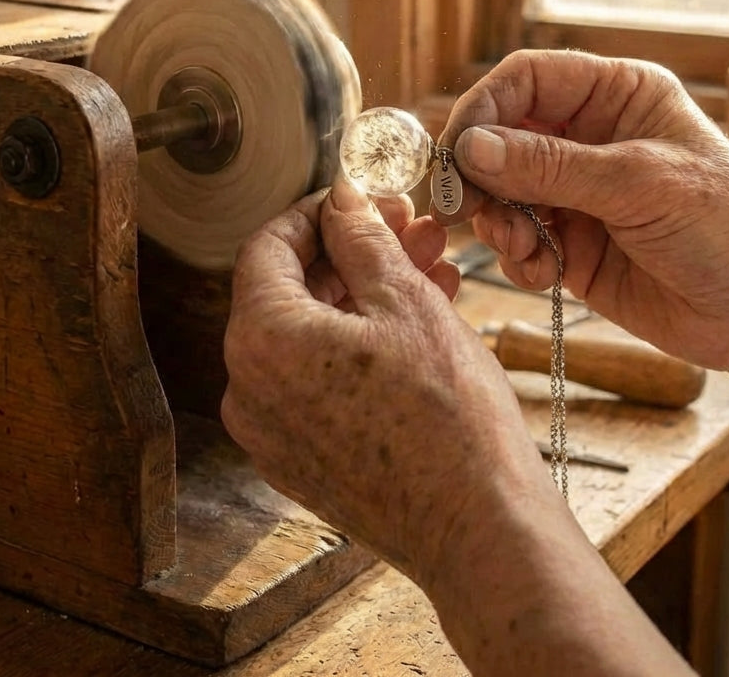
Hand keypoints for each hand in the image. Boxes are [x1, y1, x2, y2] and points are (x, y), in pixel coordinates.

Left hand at [221, 181, 550, 582]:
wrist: (480, 530)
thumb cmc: (449, 416)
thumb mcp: (407, 301)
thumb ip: (361, 237)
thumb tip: (340, 198)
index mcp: (260, 340)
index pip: (267, 246)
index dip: (317, 213)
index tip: (360, 199)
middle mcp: (248, 390)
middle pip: (290, 290)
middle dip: (353, 252)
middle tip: (408, 229)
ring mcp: (271, 432)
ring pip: (310, 335)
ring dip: (366, 295)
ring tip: (431, 269)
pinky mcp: (301, 461)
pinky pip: (318, 380)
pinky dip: (359, 344)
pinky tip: (418, 322)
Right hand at [437, 49, 728, 372]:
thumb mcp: (637, 184)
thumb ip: (548, 165)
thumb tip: (470, 147)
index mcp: (616, 97)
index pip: (526, 80)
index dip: (483, 109)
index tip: (456, 152)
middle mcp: (589, 139)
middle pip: (501, 137)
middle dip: (480, 174)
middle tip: (461, 208)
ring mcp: (577, 194)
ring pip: (500, 193)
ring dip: (497, 221)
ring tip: (521, 246)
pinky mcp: (570, 245)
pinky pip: (516, 241)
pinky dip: (517, 258)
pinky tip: (545, 273)